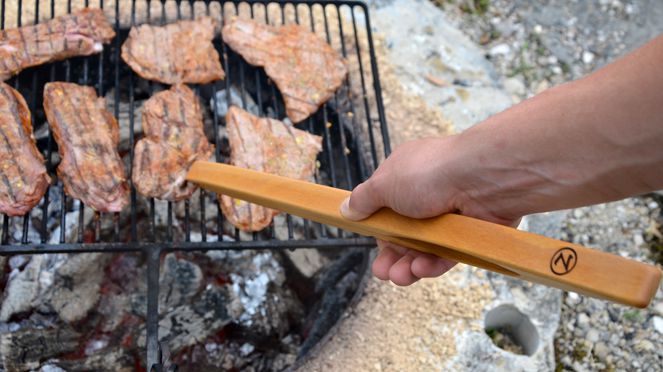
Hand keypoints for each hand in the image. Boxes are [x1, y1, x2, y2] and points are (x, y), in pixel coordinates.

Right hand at [340, 136, 520, 285]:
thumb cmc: (430, 173)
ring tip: (401, 276)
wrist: (482, 178)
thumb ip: (363, 200)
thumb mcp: (384, 184)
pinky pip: (447, 255)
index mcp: (405, 178)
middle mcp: (427, 195)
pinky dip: (433, 265)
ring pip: (424, 249)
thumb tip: (345, 208)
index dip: (378, 229)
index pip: (386, 209)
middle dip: (391, 256)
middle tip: (383, 272)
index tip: (372, 242)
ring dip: (409, 265)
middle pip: (404, 234)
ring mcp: (448, 215)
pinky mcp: (468, 234)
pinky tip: (423, 270)